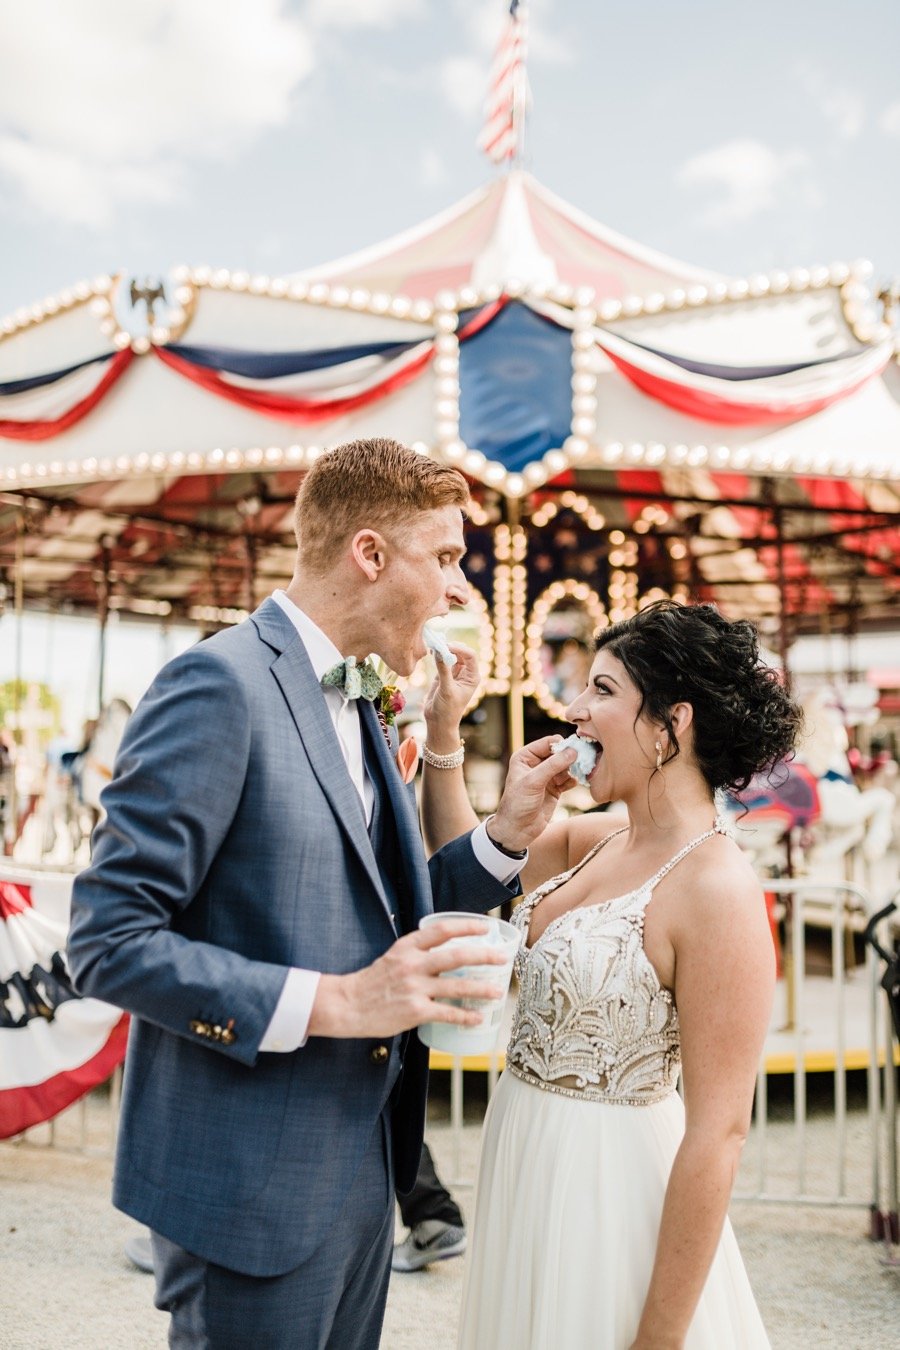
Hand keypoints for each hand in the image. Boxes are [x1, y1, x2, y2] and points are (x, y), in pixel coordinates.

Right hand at [308, 918, 507, 1038]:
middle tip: (503, 958)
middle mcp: (412, 964)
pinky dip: (465, 1016)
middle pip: (456, 956)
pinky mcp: (414, 1011)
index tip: (486, 928)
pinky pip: (447, 1013)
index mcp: (407, 947)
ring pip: (457, 986)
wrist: (347, 1005)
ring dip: (481, 989)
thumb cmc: (373, 981)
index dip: (466, 927)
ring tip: (497, 992)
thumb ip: (418, 952)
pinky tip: (477, 1019)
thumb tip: (447, 950)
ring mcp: (414, 988)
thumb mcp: (394, 957)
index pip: (442, 930)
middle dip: (484, 956)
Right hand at [422, 643, 479, 751]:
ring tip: (434, 645)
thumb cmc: (448, 710)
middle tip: (439, 644)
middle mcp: (465, 673)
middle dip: (451, 646)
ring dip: (444, 649)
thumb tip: (439, 652)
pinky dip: (438, 655)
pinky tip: (432, 651)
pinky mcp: (443, 674)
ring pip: (451, 654)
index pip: (470, 656)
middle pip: (461, 652)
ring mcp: (454, 673)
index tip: (447, 646)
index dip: (460, 649)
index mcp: (472, 677)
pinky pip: (442, 660)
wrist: (438, 722)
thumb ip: (443, 670)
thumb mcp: (447, 689)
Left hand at [488, 735, 576, 852]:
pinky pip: (569, 779)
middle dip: (571, 757)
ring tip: (579, 773)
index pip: (548, 743)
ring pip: (566, 765)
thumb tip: (572, 751)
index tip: (575, 750)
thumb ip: (552, 765)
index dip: (562, 745)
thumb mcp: (533, 782)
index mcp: (525, 757)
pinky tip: (574, 783)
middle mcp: (536, 764)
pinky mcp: (555, 788)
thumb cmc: (517, 804)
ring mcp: (546, 776)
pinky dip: (574, 780)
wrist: (517, 830)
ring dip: (574, 768)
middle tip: (582, 761)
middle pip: (560, 753)